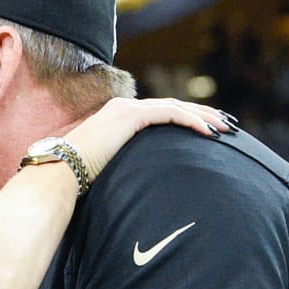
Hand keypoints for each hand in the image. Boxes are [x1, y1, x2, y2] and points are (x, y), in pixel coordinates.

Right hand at [64, 98, 234, 180]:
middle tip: (226, 124)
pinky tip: (208, 132)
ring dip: (203, 116)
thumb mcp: (108, 167)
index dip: (187, 117)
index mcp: (118, 116)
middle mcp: (123, 107)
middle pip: (173, 105)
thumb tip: (139, 183)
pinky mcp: (131, 115)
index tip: (208, 128)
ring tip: (225, 128)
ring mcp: (127, 108)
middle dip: (202, 113)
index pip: (160, 112)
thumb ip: (124, 164)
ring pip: (176, 106)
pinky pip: (170, 114)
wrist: (62, 171)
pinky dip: (192, 120)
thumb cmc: (79, 176)